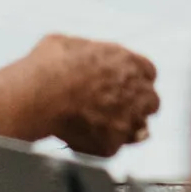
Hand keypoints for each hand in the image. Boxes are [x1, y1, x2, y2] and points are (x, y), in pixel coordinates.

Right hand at [0, 32, 158, 154]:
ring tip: (101, 127)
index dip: (135, 81)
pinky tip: (86, 138)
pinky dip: (102, 145)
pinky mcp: (112, 144)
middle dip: (137, 106)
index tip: (124, 87)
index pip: (148, 73)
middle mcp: (135, 90)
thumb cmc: (50, 66)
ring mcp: (126, 120)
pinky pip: (114, 148)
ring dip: (124, 127)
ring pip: (139, 129)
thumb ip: (87, 52)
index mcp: (128, 62)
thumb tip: (79, 55)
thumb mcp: (70, 43)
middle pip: (151, 102)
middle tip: (115, 110)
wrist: (40, 95)